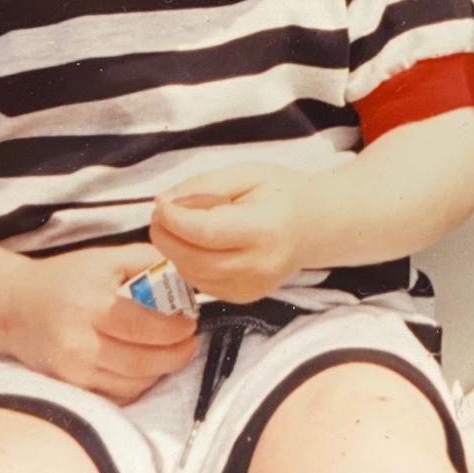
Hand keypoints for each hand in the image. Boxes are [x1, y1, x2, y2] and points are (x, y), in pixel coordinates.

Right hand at [0, 244, 198, 403]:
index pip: (141, 326)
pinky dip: (137, 385)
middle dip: (175, 355)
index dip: (173, 330)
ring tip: (170, 353)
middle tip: (190, 342)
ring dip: (160, 371)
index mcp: (90, 305)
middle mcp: (79, 342)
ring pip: (132, 384)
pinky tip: (145, 367)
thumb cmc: (63, 279)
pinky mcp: (71, 388)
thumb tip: (183, 272)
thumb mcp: (103, 258)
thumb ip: (144, 259)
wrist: (13, 307)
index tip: (190, 324)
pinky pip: (116, 396)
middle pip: (141, 362)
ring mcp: (73, 371)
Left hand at [150, 164, 315, 303]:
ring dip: (174, 251)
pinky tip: (194, 244)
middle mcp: (258, 266)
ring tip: (176, 225)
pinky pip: (202, 284)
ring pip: (193, 275)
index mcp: (263, 230)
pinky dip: (188, 264)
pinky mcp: (244, 298)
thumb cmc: (280, 193)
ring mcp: (252, 288)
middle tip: (159, 214)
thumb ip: (204, 185)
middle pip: (193, 259)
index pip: (205, 232)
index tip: (160, 203)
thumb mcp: (245, 174)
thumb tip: (165, 202)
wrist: (314, 226)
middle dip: (166, 237)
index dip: (174, 219)